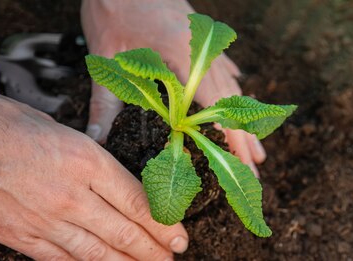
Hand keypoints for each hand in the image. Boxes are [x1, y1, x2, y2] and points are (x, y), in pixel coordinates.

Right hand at [0, 69, 187, 259]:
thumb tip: (108, 180)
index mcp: (86, 160)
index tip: (179, 237)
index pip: (138, 202)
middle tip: (173, 258)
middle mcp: (72, 195)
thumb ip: (86, 158)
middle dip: (154, 249)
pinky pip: (61, 258)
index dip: (164, 225)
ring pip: (97, 252)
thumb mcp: (56, 127)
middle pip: (124, 231)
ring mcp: (45, 220)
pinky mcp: (20, 237)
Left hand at [80, 0, 266, 174]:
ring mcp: (205, 42)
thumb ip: (105, 101)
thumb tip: (96, 137)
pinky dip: (232, 88)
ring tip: (255, 145)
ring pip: (231, 86)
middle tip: (256, 167)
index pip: (216, 107)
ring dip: (244, 116)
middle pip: (232, 101)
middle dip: (245, 137)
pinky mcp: (199, 35)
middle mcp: (203, 50)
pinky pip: (223, 66)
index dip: (231, 137)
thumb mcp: (107, 58)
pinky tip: (240, 94)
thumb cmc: (113, 7)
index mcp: (184, 58)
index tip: (242, 161)